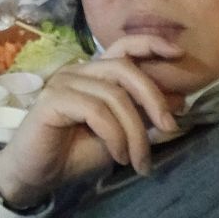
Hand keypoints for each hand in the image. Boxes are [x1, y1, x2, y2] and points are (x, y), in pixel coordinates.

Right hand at [0, 35, 184, 207]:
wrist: (39, 173)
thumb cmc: (76, 152)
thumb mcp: (120, 135)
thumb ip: (143, 116)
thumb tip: (180, 100)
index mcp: (94, 74)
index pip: (122, 47)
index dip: (150, 44)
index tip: (178, 52)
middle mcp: (78, 71)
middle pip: (124, 69)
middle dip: (154, 98)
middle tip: (171, 129)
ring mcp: (63, 82)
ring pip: (114, 96)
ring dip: (136, 133)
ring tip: (139, 161)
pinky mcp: (53, 99)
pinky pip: (96, 111)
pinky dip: (115, 136)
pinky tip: (118, 156)